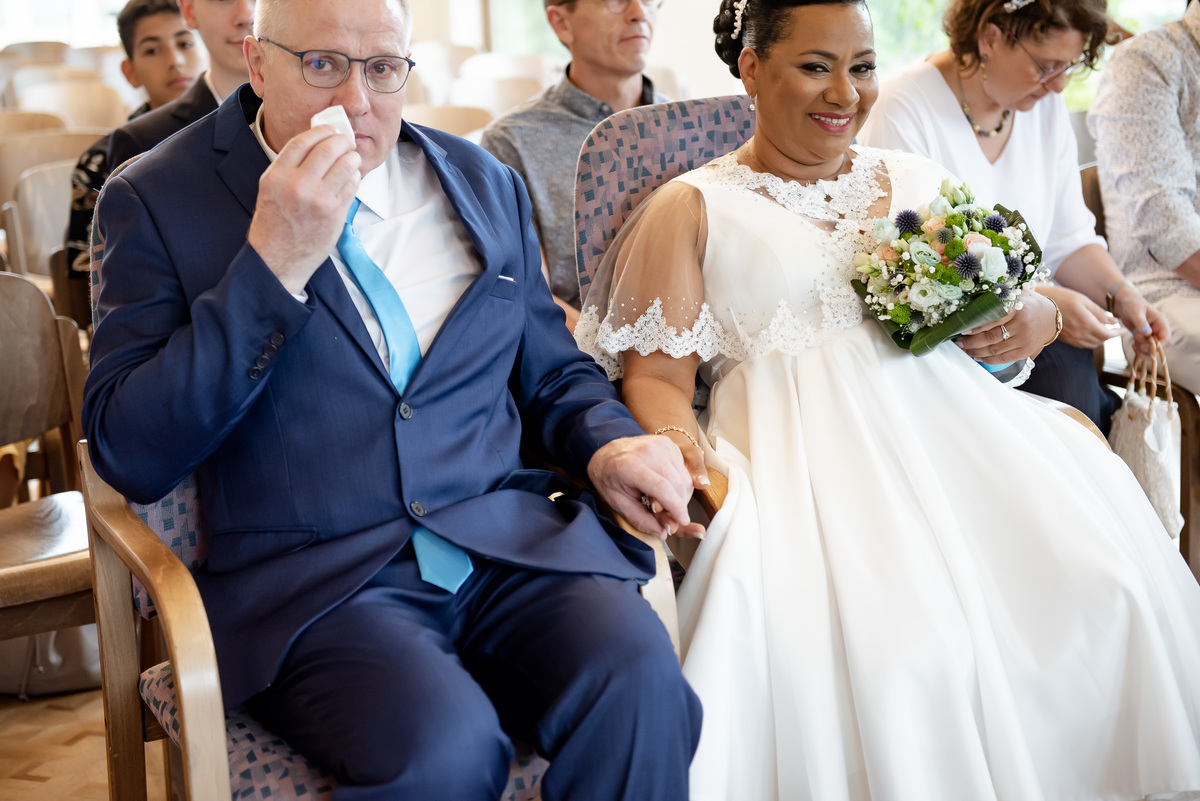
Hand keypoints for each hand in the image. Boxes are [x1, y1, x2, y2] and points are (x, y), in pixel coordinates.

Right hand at [247, 126, 361, 293]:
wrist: (277, 260)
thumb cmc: (274, 224)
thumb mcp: (271, 188)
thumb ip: (290, 166)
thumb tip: (316, 143)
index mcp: (277, 176)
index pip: (303, 141)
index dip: (321, 131)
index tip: (329, 130)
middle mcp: (297, 186)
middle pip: (328, 148)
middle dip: (342, 140)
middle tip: (346, 141)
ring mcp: (319, 200)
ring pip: (346, 165)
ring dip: (352, 158)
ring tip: (350, 159)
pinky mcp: (335, 214)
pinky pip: (352, 186)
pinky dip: (354, 178)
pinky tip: (350, 179)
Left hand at [587, 435, 705, 540]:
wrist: (605, 452)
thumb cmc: (609, 478)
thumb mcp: (617, 503)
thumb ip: (641, 519)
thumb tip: (663, 532)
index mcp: (630, 466)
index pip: (662, 488)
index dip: (676, 508)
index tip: (682, 521)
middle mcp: (647, 451)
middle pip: (677, 484)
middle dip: (679, 505)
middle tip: (670, 518)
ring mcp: (659, 444)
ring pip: (684, 477)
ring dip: (681, 496)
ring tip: (664, 503)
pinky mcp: (667, 443)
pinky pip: (683, 469)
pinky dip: (679, 483)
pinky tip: (666, 488)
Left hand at [957, 289, 1056, 362]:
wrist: (1051, 317)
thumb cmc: (1028, 304)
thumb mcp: (1016, 294)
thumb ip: (998, 297)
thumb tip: (971, 303)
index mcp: (1018, 308)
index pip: (993, 319)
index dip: (976, 326)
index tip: (962, 329)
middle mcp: (1022, 325)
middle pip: (990, 337)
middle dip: (971, 341)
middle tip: (959, 342)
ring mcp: (1024, 340)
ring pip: (994, 349)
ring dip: (975, 351)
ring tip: (964, 349)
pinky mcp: (1026, 351)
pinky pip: (1003, 358)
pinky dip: (987, 359)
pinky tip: (977, 356)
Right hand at [1038, 285, 1119, 349]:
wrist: (1039, 306)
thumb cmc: (1062, 298)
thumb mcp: (1084, 301)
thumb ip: (1100, 313)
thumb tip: (1113, 321)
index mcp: (1087, 324)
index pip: (1108, 334)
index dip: (1118, 333)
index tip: (1124, 329)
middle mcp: (1080, 334)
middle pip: (1101, 341)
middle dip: (1110, 336)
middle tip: (1115, 328)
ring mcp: (1072, 339)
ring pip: (1092, 344)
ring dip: (1100, 339)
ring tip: (1104, 330)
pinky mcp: (1066, 340)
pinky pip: (1083, 344)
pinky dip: (1091, 340)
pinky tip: (1091, 332)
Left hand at [1110, 285, 1172, 356]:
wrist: (1124, 303)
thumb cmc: (1131, 304)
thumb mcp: (1136, 313)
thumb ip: (1141, 323)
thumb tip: (1148, 333)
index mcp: (1161, 322)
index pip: (1166, 338)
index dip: (1158, 345)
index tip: (1146, 344)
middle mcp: (1159, 330)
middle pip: (1160, 347)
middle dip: (1148, 348)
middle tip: (1137, 341)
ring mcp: (1153, 335)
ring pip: (1152, 350)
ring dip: (1142, 349)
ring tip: (1134, 341)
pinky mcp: (1145, 338)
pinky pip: (1146, 349)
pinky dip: (1139, 349)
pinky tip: (1133, 345)